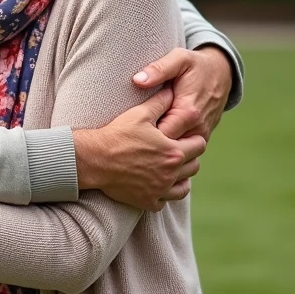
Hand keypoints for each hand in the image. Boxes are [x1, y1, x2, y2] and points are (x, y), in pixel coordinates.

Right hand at [72, 88, 205, 211]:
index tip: (184, 136)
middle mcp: (171, 173)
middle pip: (195, 166)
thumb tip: (173, 91)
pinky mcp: (149, 202)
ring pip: (185, 187)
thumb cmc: (117, 135)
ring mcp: (161, 190)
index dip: (193, 138)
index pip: (200, 145)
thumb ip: (161, 103)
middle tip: (175, 150)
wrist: (94, 160)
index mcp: (173, 151)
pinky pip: (165, 201)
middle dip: (189, 157)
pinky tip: (156, 184)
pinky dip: (164, 193)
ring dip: (181, 177)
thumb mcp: (140, 114)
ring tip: (169, 168)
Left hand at [133, 45, 230, 140]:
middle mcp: (198, 128)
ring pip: (176, 149)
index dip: (144, 132)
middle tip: (135, 130)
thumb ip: (159, 69)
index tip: (132, 124)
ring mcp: (202, 134)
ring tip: (145, 132)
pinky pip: (184, 148)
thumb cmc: (196, 64)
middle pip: (167, 145)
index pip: (160, 135)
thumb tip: (138, 80)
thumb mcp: (179, 59)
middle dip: (150, 140)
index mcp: (188, 112)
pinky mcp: (202, 136)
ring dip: (160, 143)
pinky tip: (157, 134)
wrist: (222, 72)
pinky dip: (171, 143)